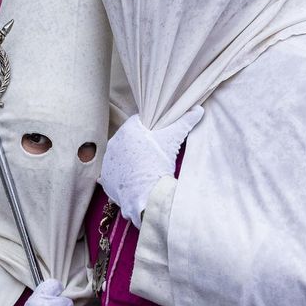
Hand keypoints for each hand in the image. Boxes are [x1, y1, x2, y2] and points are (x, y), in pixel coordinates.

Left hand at [100, 107, 203, 225]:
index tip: (158, 134)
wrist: (147, 196)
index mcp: (126, 131)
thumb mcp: (173, 140)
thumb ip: (184, 122)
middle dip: (140, 143)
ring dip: (132, 159)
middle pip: (129, 139)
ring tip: (147, 166)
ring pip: (122, 156)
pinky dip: (125, 175)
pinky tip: (136, 179)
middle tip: (155, 151)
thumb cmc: (158, 165)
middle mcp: (114, 144)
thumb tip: (197, 110)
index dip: (150, 127)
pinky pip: (116, 174)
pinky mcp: (107, 180)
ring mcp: (109, 163)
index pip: (138, 122)